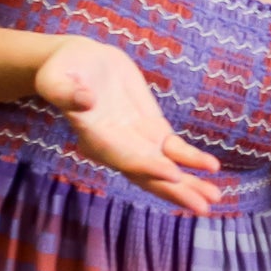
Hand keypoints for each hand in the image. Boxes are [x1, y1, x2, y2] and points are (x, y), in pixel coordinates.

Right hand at [32, 38, 224, 214]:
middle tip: (203, 207)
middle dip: (176, 191)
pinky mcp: (150, 128)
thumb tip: (85, 100)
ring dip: (190, 184)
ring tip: (215, 197)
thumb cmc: (62, 68)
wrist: (80, 62)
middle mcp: (116, 147)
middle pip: (148, 174)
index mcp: (94, 137)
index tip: (172, 174)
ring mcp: (135, 140)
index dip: (147, 166)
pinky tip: (212, 168)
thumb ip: (66, 91)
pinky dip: (192, 159)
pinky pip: (173, 149)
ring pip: (165, 168)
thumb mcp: (55, 76)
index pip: (123, 157)